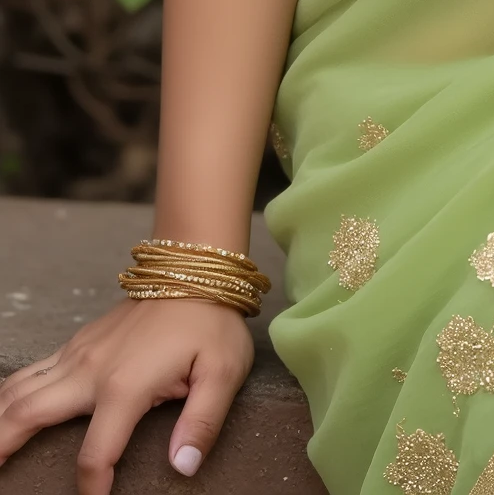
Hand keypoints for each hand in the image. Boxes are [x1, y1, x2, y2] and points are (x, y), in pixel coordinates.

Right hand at [0, 296, 252, 493]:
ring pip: (20, 389)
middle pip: (28, 415)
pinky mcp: (78, 343)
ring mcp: (78, 353)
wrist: (195, 268)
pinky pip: (32, 370)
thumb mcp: (223, 371)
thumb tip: (183, 467)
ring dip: (0, 418)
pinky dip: (11, 393)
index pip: (95, 455)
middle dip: (4, 447)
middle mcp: (90, 370)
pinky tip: (7, 409)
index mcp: (124, 386)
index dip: (92, 487)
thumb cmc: (212, 322)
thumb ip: (202, 422)